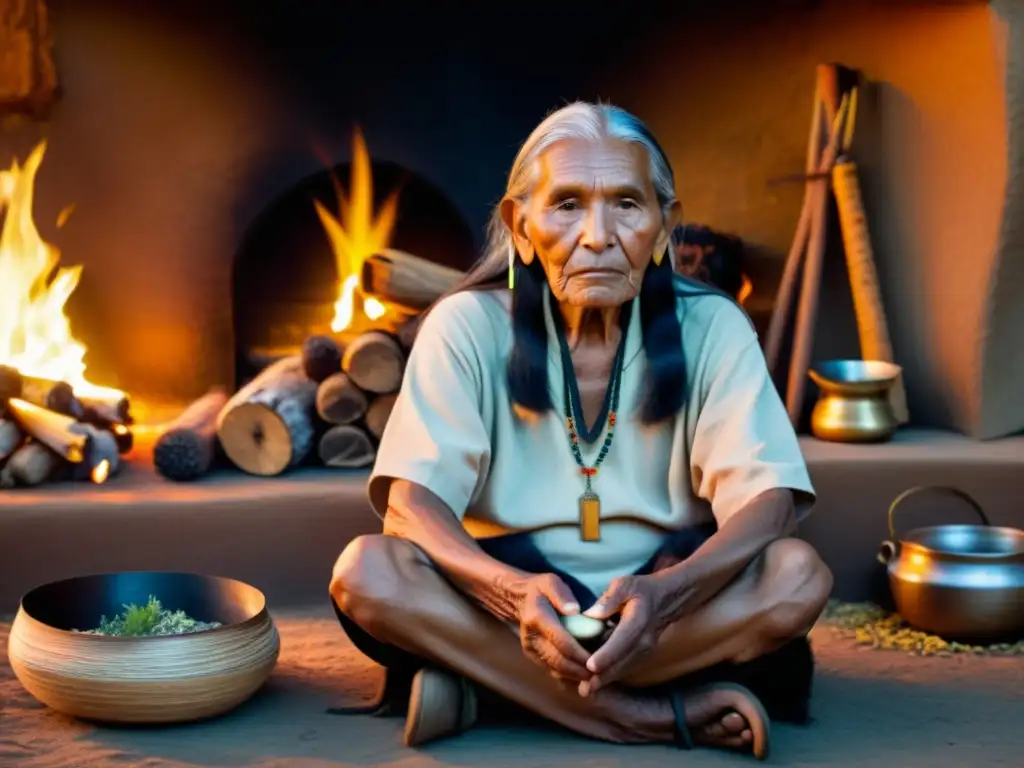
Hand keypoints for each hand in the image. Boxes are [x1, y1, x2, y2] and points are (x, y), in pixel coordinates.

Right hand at [513, 573, 591, 681]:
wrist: (518, 600)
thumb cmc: (540, 589)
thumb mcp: (550, 582)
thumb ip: (562, 594)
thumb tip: (575, 611)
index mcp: (537, 618)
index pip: (561, 641)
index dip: (580, 653)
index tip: (599, 659)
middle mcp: (532, 638)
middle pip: (559, 660)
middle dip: (581, 670)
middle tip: (603, 673)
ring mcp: (531, 650)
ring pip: (556, 669)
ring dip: (576, 675)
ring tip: (597, 676)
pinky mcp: (534, 657)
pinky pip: (553, 670)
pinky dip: (569, 675)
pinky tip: (585, 673)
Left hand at [579, 574, 667, 694]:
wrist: (666, 601)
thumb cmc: (641, 590)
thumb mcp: (626, 584)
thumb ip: (610, 598)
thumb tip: (592, 613)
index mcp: (638, 621)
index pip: (621, 641)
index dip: (606, 655)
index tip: (591, 666)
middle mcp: (644, 641)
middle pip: (622, 661)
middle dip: (603, 676)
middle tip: (584, 689)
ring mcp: (645, 651)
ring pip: (624, 668)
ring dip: (606, 680)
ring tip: (586, 690)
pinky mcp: (642, 656)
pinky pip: (626, 667)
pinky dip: (611, 675)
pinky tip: (596, 683)